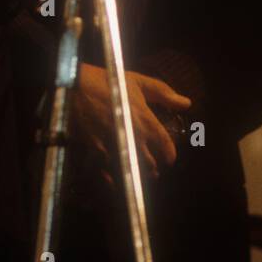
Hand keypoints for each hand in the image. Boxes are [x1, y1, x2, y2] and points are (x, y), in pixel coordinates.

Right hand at [71, 64, 190, 183]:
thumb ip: (163, 93)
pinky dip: (114, 180)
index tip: (169, 158)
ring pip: (132, 172)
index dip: (170, 155)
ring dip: (137, 175)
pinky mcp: (96, 152)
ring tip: (136, 172)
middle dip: (154, 168)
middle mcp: (133, 138)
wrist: (74, 85)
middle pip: (151, 165)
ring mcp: (115, 147)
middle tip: (153, 167)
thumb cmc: (107, 81)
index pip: (166, 147)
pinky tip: (116, 180)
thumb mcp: (136, 81)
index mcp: (145, 120)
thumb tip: (186, 103)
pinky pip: (109, 174)